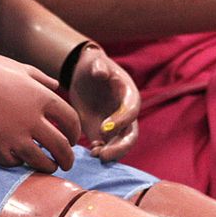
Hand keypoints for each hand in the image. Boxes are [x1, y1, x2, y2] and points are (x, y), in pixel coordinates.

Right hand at [0, 43, 80, 173]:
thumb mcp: (21, 69)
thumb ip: (42, 80)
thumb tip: (56, 87)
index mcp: (42, 97)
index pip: (71, 122)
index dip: (76, 133)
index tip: (73, 140)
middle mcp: (32, 119)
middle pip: (61, 147)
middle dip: (68, 159)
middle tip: (67, 163)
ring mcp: (13, 135)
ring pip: (41, 161)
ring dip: (48, 166)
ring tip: (49, 166)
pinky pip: (14, 162)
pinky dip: (20, 162)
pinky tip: (21, 158)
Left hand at [64, 44, 139, 161]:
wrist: (84, 76)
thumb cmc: (93, 66)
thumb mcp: (95, 62)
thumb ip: (99, 66)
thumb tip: (101, 73)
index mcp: (129, 95)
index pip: (131, 110)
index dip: (121, 121)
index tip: (105, 128)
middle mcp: (126, 114)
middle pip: (131, 135)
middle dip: (120, 147)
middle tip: (104, 155)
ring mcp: (116, 126)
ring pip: (120, 145)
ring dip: (111, 153)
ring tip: (95, 155)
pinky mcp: (103, 133)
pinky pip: (106, 146)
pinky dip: (100, 152)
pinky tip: (90, 152)